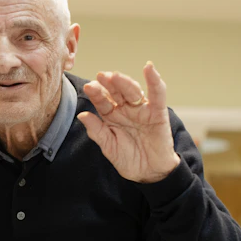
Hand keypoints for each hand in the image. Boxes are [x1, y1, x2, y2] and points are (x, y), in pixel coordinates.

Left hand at [78, 62, 180, 183]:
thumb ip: (96, 131)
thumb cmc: (128, 158)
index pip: (102, 101)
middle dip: (109, 84)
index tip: (88, 87)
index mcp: (111, 116)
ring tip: (116, 76)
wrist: (149, 172)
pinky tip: (149, 68)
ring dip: (124, 82)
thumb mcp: (109, 146)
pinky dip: (154, 81)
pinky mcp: (158, 112)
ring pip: (132, 91)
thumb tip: (82, 114)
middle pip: (116, 92)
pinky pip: (157, 94)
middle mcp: (125, 109)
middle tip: (101, 76)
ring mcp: (141, 109)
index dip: (96, 94)